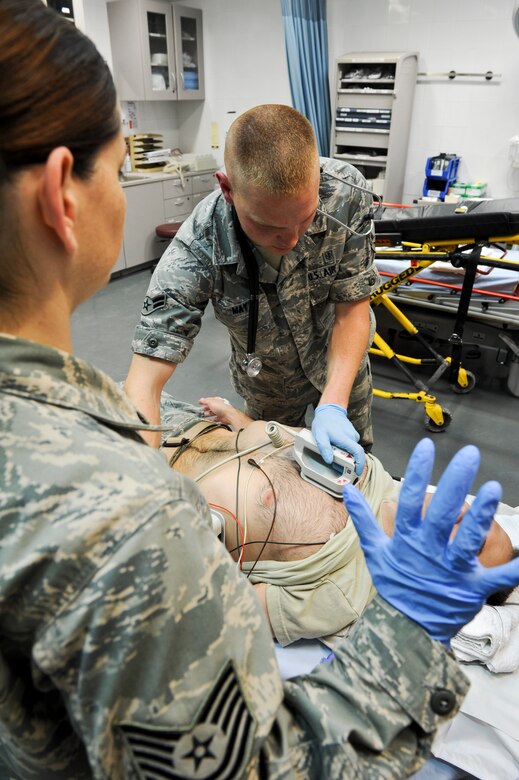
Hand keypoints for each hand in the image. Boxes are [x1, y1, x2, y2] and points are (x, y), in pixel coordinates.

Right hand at [198, 397, 252, 429]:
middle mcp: (219, 405)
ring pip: (213, 412)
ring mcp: (221, 412)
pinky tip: (209, 420)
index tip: (199, 402)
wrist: (229, 415)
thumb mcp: (211, 402)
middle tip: (201, 409)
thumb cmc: (221, 407)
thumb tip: (201, 399)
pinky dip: (212, 419)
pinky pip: (216, 419)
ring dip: (208, 414)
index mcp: (217, 400)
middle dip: (205, 408)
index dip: (204, 401)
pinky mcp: (222, 418)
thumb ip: (205, 401)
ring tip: (204, 415)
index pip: (209, 400)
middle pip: (211, 406)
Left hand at [312, 403, 364, 475]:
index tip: (357, 472)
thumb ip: (324, 448)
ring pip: (352, 450)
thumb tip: (329, 461)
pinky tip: (336, 448)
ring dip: (346, 456)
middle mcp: (352, 437)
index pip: (358, 453)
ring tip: (333, 455)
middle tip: (337, 466)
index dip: (360, 464)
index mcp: (345, 438)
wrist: (329, 410)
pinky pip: (351, 445)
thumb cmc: (324, 423)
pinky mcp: (352, 434)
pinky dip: (346, 450)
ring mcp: (353, 435)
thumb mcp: (320, 436)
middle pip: (355, 454)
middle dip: (348, 463)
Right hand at [343, 438, 518, 644]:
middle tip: (469, 455)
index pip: (410, 499)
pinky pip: (495, 578)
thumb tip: (349, 489)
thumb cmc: (394, 585)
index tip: (426, 446)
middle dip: (456, 482)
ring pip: (467, 539)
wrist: (404, 629)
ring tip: (493, 488)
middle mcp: (429, 551)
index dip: (417, 471)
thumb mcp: (374, 551)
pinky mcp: (471, 589)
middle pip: (443, 512)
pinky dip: (512, 569)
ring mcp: (450, 570)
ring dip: (480, 515)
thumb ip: (363, 518)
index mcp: (406, 539)